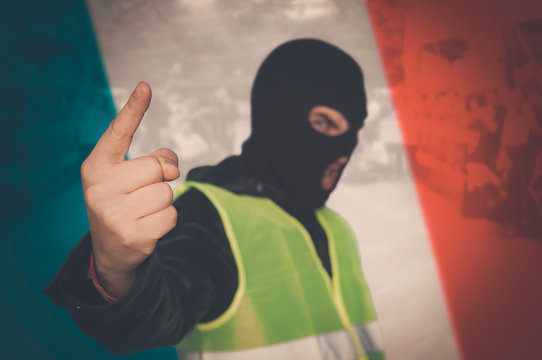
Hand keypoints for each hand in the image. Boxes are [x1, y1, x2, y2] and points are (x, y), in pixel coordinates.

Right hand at [81, 82, 179, 296]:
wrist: (111, 248)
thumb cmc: (124, 201)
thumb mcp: (129, 177)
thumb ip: (153, 162)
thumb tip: (172, 170)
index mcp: (96, 166)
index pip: (117, 133)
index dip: (133, 109)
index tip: (145, 86)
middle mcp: (99, 188)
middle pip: (155, 168)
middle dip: (159, 179)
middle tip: (143, 192)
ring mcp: (113, 213)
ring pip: (166, 192)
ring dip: (163, 201)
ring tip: (142, 211)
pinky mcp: (132, 235)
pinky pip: (172, 215)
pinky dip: (167, 220)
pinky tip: (147, 226)